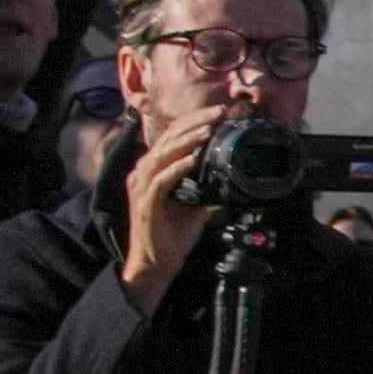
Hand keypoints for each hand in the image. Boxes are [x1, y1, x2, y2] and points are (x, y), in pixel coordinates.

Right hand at [110, 111, 226, 305]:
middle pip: (168, 139)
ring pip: (163, 155)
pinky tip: (192, 160)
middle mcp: (143, 173)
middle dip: (194, 123)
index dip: (194, 122)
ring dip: (186, 141)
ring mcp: (142, 187)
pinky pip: (161, 181)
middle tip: (218, 112)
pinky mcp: (145, 203)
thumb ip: (207, 187)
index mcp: (153, 170)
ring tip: (207, 130)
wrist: (157, 261)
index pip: (173, 137)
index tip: (218, 113)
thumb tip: (230, 177)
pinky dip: (177, 168)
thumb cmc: (172, 233)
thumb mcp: (196, 204)